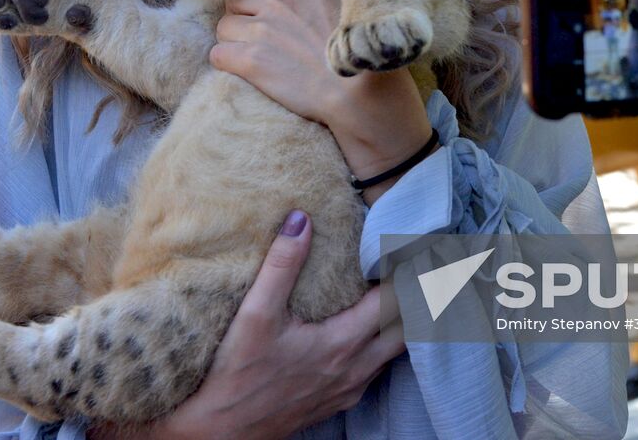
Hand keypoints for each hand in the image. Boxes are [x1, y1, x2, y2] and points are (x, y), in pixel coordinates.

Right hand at [94, 212, 404, 439]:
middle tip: (417, 268)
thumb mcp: (256, 313)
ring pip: (393, 352)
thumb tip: (301, 220)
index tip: (414, 250)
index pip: (394, 303)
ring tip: (397, 293)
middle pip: (406, 330)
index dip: (407, 275)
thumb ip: (282, 265)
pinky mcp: (338, 401)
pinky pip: (375, 369)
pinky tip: (368, 331)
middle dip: (415, 299)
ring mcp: (349, 388)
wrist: (220, 430)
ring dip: (400, 323)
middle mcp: (355, 368)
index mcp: (342, 343)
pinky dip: (382, 345)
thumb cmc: (237, 375)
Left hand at [210, 0, 432, 199]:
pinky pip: (218, 54)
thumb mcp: (350, 15)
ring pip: (224, 26)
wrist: (356, 97)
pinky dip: (225, 62)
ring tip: (246, 54)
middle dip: (241, 12)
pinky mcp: (250, 60)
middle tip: (252, 30)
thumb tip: (317, 6)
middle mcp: (281, 5)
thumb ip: (325, 2)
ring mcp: (262, 31)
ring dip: (231, 39)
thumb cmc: (360, 61)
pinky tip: (239, 70)